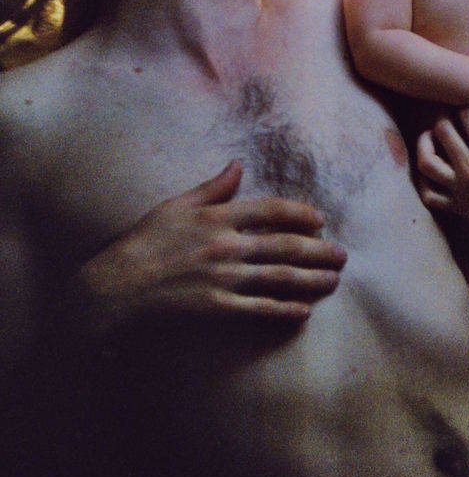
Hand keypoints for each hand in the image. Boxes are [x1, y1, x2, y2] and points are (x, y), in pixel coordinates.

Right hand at [73, 161, 345, 342]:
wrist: (118, 286)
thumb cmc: (144, 242)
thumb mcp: (176, 206)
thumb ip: (212, 187)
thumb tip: (238, 164)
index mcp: (217, 217)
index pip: (270, 210)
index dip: (300, 214)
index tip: (320, 219)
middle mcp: (225, 245)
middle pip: (284, 245)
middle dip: (318, 250)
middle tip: (342, 254)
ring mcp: (223, 277)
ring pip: (279, 277)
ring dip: (311, 279)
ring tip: (333, 280)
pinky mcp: (217, 306)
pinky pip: (259, 308)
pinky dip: (284, 309)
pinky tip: (303, 311)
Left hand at [417, 108, 468, 250]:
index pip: (468, 115)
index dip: (468, 108)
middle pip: (443, 130)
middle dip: (444, 118)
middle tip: (447, 116)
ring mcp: (461, 190)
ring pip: (426, 161)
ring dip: (425, 145)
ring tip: (431, 139)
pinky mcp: (458, 208)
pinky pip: (429, 195)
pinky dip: (424, 183)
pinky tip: (431, 173)